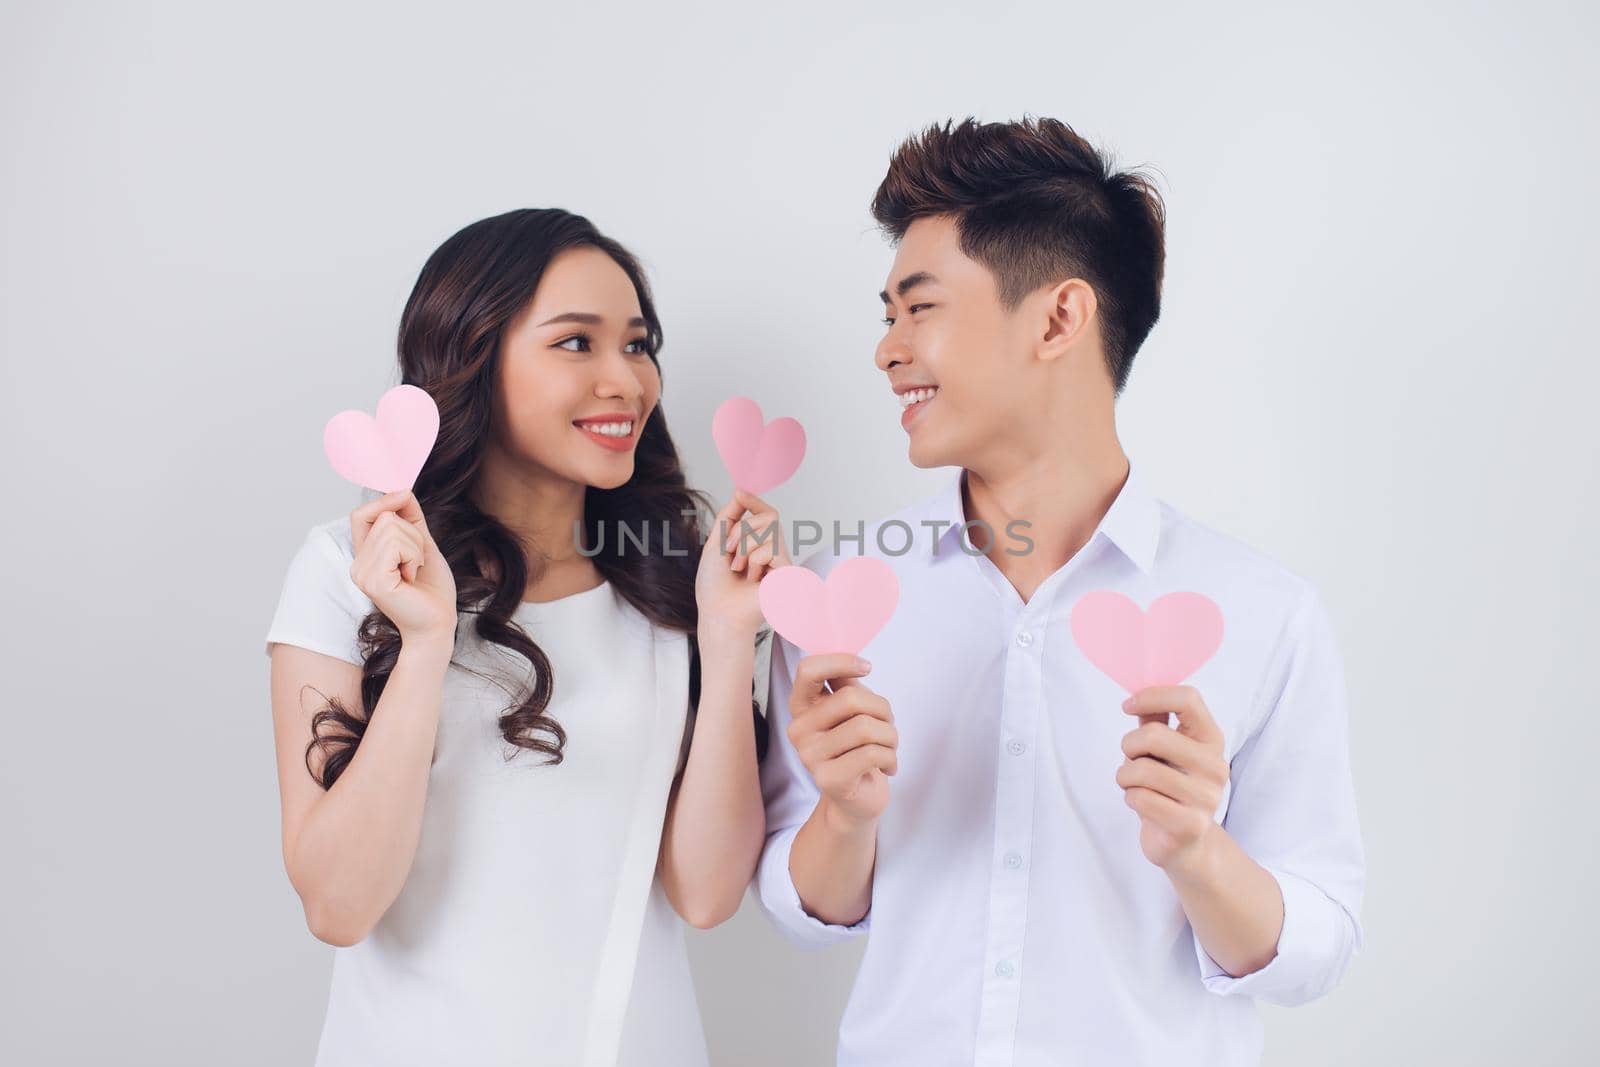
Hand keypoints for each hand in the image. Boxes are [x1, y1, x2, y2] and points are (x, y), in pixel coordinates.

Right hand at [349, 490, 456, 647]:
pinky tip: (411, 578)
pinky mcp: (373, 581)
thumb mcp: (422, 545)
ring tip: (413, 571)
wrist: (439, 622)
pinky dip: (413, 556)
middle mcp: (358, 564)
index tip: (405, 497)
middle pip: (385, 516)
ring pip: (392, 527)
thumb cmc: (432, 590)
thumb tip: (402, 490)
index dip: (384, 501)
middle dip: (413, 534)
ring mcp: (362, 573)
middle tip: (415, 563)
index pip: (361, 514)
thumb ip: (410, 519)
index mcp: (366, 556)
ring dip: (415, 547)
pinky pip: (396, 545)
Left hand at [695, 488, 791, 639]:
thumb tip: (740, 491)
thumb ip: (729, 517)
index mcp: (757, 544)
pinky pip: (771, 547)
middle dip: (742, 528)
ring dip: (744, 547)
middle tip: (728, 551)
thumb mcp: (716, 544)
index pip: (765, 514)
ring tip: (739, 569)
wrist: (718, 612)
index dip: (755, 501)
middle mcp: (773, 550)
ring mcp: (782, 561)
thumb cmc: (715, 586)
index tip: (740, 492)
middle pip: (769, 515)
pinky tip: (753, 579)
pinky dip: (753, 560)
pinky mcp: (788, 571)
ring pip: (769, 529)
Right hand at [788, 653, 896, 827]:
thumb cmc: (858, 749)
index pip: (808, 670)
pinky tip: (889, 766)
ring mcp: (810, 756)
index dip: (841, 661)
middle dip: (883, 710)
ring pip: (866, 727)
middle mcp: (799, 730)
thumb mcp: (852, 712)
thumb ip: (847, 685)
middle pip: (850, 699)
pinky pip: (872, 754)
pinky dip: (891, 758)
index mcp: (802, 707)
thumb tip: (853, 660)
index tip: (867, 667)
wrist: (857, 799)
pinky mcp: (828, 779)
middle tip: (888, 726)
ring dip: (891, 737)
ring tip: (890, 748)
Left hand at [1115, 685, 1228, 874]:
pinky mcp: (1189, 825)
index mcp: (1212, 740)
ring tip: (1134, 784)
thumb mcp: (1164, 750)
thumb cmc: (1169, 788)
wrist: (1186, 844)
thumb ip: (1155, 719)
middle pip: (1154, 735)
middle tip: (1131, 759)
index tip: (1128, 706)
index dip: (1151, 696)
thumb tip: (1139, 693)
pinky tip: (1142, 804)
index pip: (1188, 699)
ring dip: (1125, 776)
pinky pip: (1139, 798)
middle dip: (1129, 746)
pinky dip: (1130, 798)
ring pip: (1141, 770)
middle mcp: (1215, 766)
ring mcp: (1206, 797)